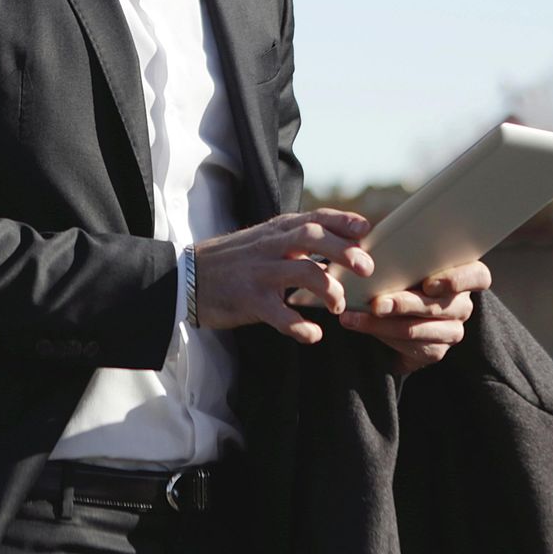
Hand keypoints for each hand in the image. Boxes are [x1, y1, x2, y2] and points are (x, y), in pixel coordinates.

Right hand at [193, 210, 373, 343]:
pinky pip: (280, 314)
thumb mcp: (262, 241)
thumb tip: (338, 247)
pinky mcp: (248, 300)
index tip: (366, 229)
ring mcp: (259, 272)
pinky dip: (300, 327)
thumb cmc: (233, 262)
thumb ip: (294, 240)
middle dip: (344, 251)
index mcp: (276, 231)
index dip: (342, 221)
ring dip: (329, 289)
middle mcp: (270, 247)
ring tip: (337, 307)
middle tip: (366, 269)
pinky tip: (313, 335)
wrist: (186, 278)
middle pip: (313, 237)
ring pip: (303, 272)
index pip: (314, 217)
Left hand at [336, 261, 490, 374]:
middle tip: (376, 303)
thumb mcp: (406, 258)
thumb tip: (369, 239)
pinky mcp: (435, 351)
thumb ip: (402, 250)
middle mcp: (462, 304)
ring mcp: (452, 330)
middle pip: (439, 306)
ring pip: (419, 330)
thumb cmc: (402, 272)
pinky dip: (379, 334)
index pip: (477, 276)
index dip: (457, 280)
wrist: (396, 311)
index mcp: (464, 275)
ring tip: (355, 316)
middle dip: (404, 304)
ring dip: (383, 324)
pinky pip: (409, 346)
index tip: (428, 284)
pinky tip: (357, 324)